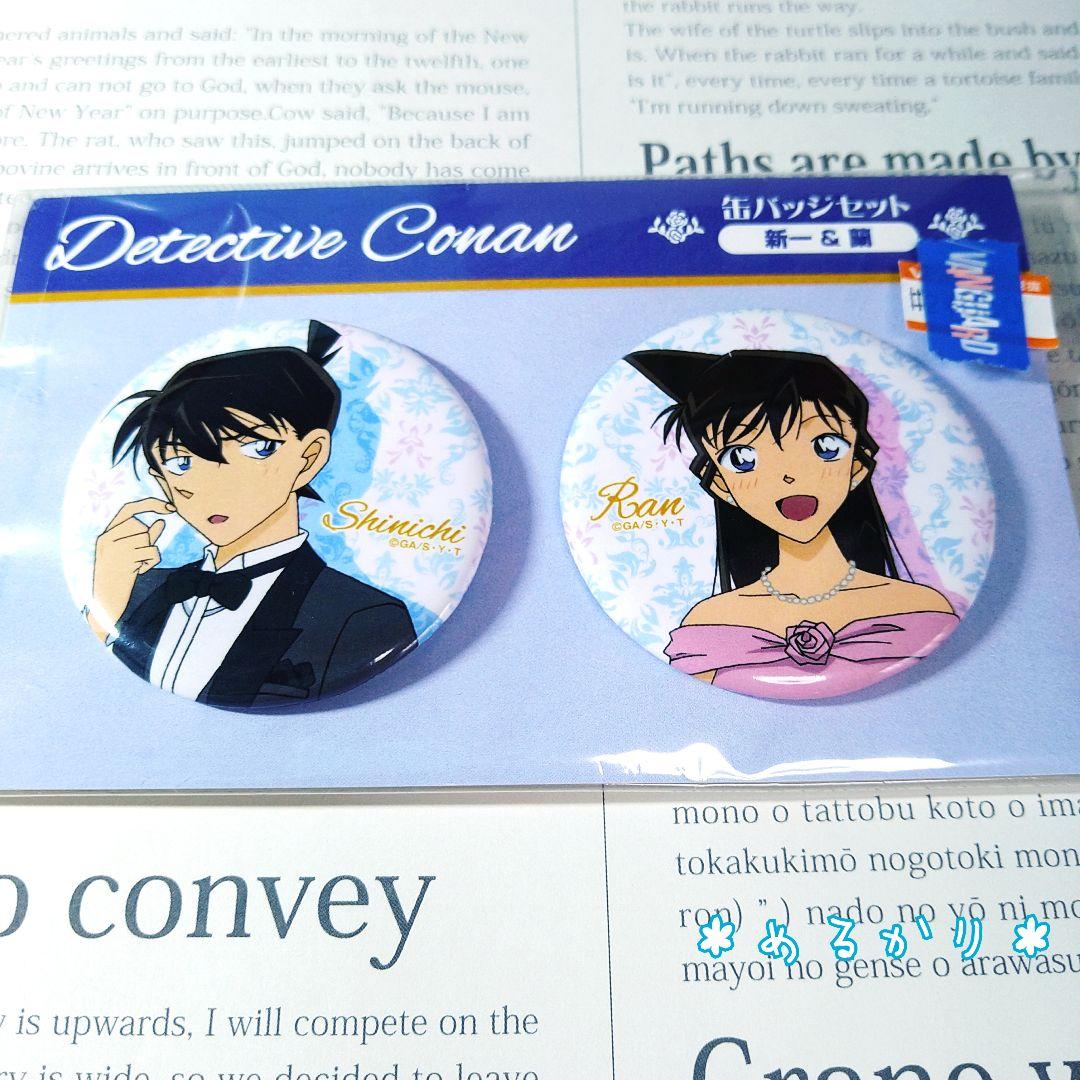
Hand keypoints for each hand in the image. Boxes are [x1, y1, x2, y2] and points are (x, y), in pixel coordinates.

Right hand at [87, 498, 174, 642]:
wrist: (106, 602)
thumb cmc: (118, 578)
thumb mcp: (129, 555)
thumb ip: (145, 538)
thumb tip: (161, 521)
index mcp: (105, 535)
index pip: (128, 510)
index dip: (150, 504)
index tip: (170, 507)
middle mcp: (107, 538)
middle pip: (141, 527)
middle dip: (146, 541)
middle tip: (136, 560)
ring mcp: (114, 547)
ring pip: (147, 539)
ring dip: (149, 553)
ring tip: (136, 566)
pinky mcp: (125, 557)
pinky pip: (151, 551)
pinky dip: (151, 561)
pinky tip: (139, 571)